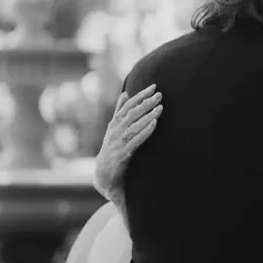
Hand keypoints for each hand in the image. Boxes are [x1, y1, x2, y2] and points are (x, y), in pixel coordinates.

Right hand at [94, 85, 161, 199]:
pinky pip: (135, 140)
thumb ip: (120, 111)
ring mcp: (118, 142)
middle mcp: (115, 131)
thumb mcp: (114, 128)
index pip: (128, 105)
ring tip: (160, 107)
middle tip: (160, 94)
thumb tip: (125, 93)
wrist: (103, 176)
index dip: (140, 95)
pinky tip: (154, 124)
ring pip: (134, 125)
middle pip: (132, 113)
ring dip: (147, 115)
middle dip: (146, 102)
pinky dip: (145, 131)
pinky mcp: (122, 154)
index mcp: (114, 124)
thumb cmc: (111, 149)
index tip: (154, 86)